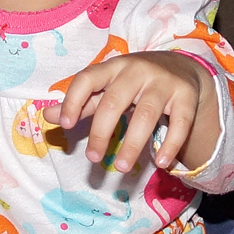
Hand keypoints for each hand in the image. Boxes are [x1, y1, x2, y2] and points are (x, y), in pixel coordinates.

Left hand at [42, 51, 218, 172]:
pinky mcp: (185, 97)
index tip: (67, 126)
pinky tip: (161, 163)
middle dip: (101, 132)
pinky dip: (170, 144)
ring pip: (147, 114)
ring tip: (121, 166)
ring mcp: (163, 82)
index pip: (87, 79)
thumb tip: (47, 116)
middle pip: (114, 101)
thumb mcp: (106, 87)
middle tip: (92, 158)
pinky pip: (180, 123)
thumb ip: (80, 103)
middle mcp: (137, 70)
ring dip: (132, 143)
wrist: (181, 67)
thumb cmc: (133, 82)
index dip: (74, 101)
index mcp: (112, 67)